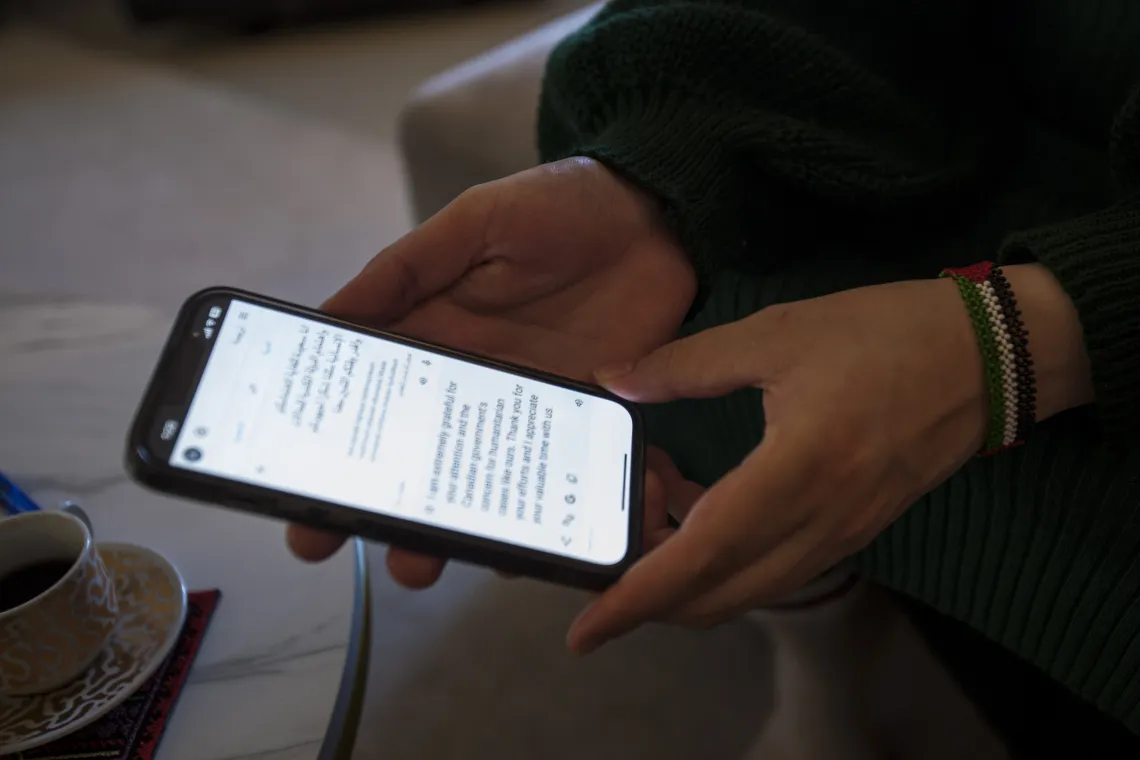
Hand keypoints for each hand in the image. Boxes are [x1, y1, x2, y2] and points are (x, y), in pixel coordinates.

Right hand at [286, 157, 696, 585]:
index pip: (369, 398)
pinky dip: (538, 519)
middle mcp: (473, 384)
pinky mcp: (582, 422)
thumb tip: (326, 315)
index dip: (326, 442)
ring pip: (477, 483)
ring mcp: (528, 410)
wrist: (663, 216)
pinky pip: (550, 477)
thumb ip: (408, 267)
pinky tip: (520, 552)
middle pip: (414, 457)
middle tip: (326, 540)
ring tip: (420, 562)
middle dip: (370, 505)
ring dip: (448, 529)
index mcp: (434, 335)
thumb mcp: (476, 223)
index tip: (286, 486)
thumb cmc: (562, 205)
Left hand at [566, 265, 1095, 652]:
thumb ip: (687, 365)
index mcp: (797, 472)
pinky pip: (776, 570)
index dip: (638, 597)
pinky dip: (728, 561)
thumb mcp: (777, 334)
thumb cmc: (884, 335)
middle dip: (652, 592)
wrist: (990, 357)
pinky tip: (704, 507)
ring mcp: (842, 536)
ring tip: (657, 508)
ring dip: (690, 576)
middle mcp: (820, 524)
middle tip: (615, 534)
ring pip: (747, 590)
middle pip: (718, 596)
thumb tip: (616, 379)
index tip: (587, 629)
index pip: (701, 557)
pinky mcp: (854, 533)